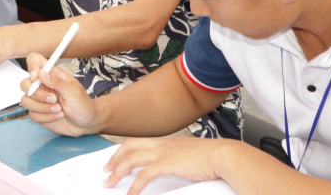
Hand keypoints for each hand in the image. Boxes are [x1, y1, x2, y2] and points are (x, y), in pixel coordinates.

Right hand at [19, 52, 98, 136]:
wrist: (86, 123)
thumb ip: (57, 82)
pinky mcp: (38, 113)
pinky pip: (32, 114)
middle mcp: (43, 86)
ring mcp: (39, 100)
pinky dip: (46, 117)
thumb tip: (41, 73)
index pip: (35, 61)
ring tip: (59, 109)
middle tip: (53, 99)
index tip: (36, 77)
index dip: (32, 66)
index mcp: (52, 75)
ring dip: (43, 108)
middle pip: (25, 83)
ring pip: (26, 100)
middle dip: (37, 94)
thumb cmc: (82, 104)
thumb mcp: (73, 91)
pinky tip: (57, 116)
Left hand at [102, 137, 229, 193]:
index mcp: (168, 141)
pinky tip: (130, 194)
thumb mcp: (192, 156)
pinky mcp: (167, 164)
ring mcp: (163, 152)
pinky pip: (143, 175)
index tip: (116, 158)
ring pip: (131, 160)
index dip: (125, 149)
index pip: (139, 142)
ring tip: (109, 182)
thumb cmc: (214, 158)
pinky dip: (134, 186)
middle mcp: (162, 144)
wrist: (225, 155)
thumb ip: (181, 159)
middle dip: (115, 158)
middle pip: (130, 147)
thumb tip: (176, 167)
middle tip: (106, 169)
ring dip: (118, 171)